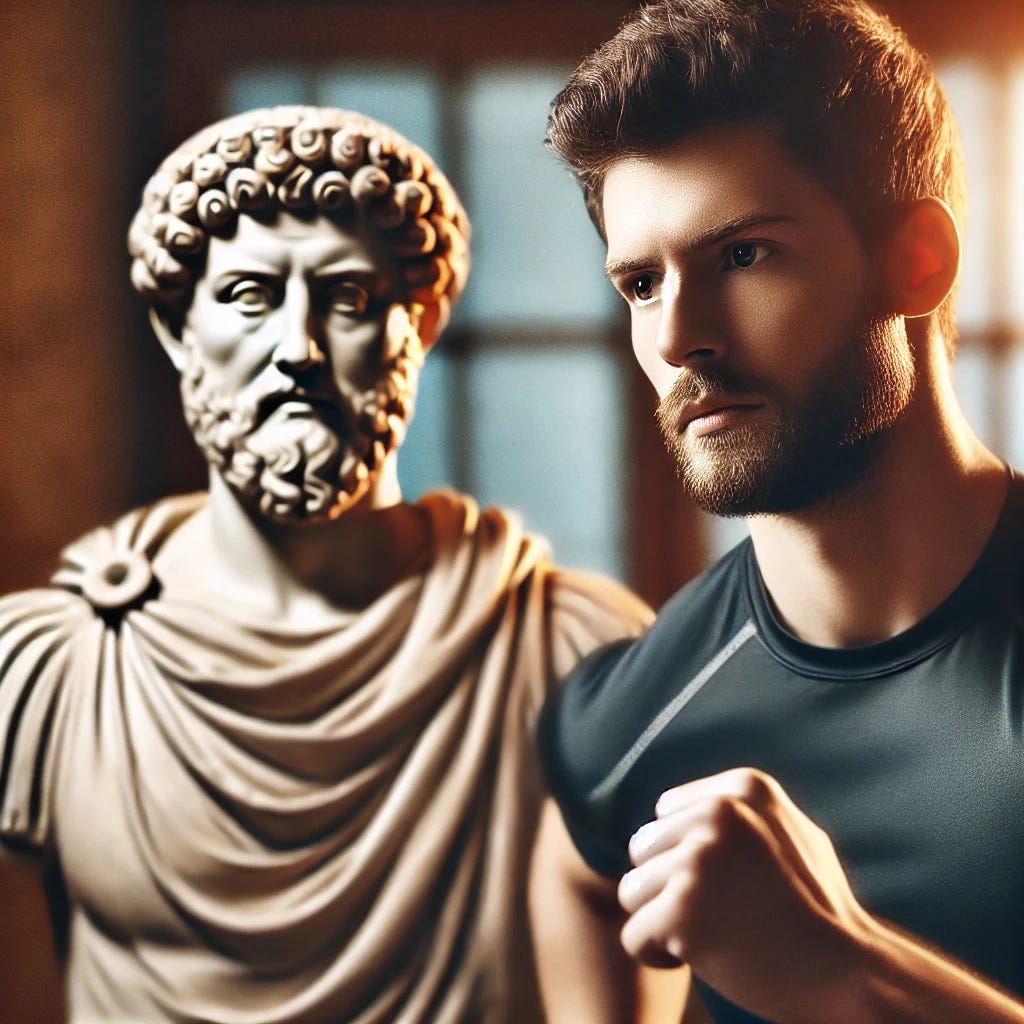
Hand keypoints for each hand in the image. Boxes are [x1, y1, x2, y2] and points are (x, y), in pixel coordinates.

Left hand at [618, 767, 867, 1021]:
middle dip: (665, 887)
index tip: (724, 884)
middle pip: (642, 848)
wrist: (848, 975)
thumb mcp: (792, 833)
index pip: (665, 813)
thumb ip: (739, 813)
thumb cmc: (820, 912)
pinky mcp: (682, 910)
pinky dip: (656, 956)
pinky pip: (633, 935)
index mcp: (744, 789)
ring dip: (660, 922)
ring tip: (707, 937)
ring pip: (631, 891)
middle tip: (714, 917)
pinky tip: (696, 961)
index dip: (683, 854)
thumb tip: (671, 806)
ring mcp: (699, 861)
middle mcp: (718, 814)